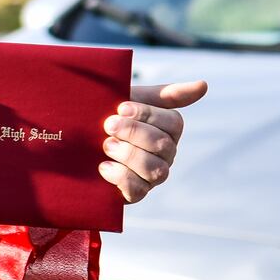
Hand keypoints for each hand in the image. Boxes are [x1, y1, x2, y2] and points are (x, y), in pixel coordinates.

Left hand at [99, 79, 207, 203]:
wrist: (76, 137)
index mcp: (167, 130)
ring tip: (106, 145)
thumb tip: (204, 85)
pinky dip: (119, 176)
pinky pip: (138, 190)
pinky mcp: (134, 194)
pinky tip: (102, 165)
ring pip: (155, 170)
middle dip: (133, 132)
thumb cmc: (108, 115)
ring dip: (128, 154)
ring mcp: (151, 176)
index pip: (174, 123)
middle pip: (163, 145)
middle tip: (108, 125)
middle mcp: (165, 155)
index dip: (147, 115)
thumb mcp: (131, 99)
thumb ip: (165, 94)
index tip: (120, 107)